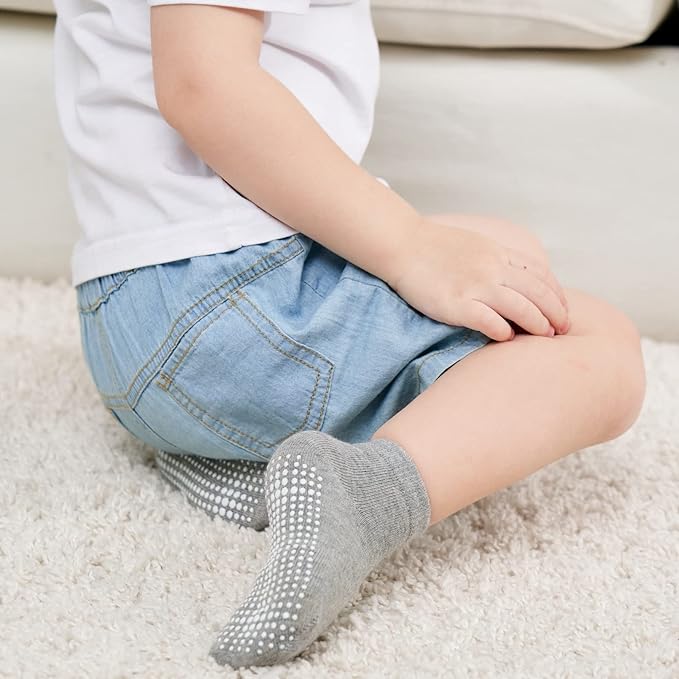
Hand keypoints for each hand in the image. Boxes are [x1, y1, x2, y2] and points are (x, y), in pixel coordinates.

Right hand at [387, 217, 569, 341]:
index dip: (557, 294)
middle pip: (537, 292)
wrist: (402, 244)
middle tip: (562, 330)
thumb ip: (498, 259)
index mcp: (498, 254)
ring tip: (545, 336)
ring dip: (538, 324)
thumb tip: (517, 278)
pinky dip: (503, 331)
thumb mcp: (476, 244)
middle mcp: (492, 268)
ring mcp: (475, 285)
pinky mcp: (455, 303)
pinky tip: (507, 338)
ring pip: (520, 307)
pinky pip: (488, 320)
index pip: (540, 274)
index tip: (563, 310)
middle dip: (555, 313)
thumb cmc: (434, 247)